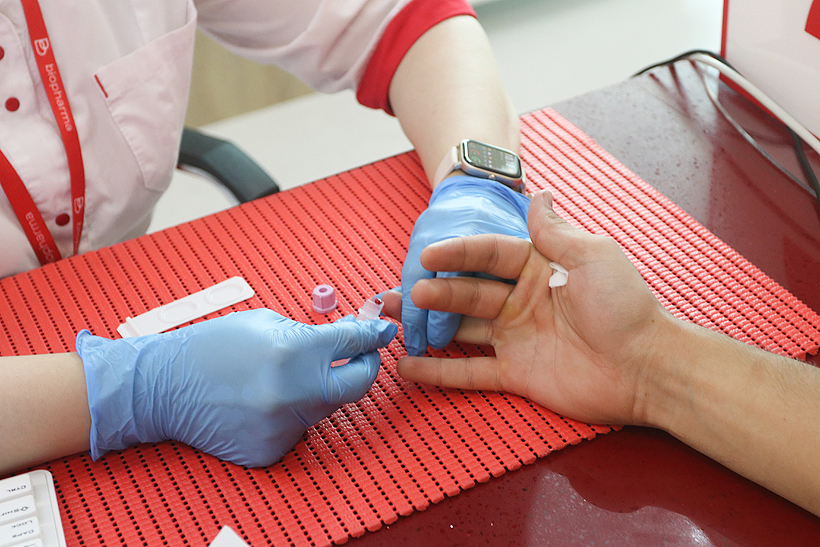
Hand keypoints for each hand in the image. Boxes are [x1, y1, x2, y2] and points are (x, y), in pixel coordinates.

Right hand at [76, 309, 396, 466]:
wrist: (163, 387)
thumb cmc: (211, 347)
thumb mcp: (266, 323)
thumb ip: (313, 332)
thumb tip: (349, 335)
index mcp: (295, 352)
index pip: (354, 342)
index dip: (373, 335)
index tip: (382, 333)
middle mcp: (295, 392)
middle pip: (358, 384)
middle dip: (364, 366)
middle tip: (359, 355)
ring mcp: (284, 426)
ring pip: (326, 407)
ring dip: (320, 389)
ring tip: (287, 375)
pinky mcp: (272, 450)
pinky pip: (299, 429)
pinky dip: (292, 413)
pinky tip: (263, 401)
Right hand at [397, 190, 670, 425]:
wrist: (648, 368)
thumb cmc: (625, 309)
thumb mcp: (593, 257)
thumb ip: (556, 232)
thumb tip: (539, 194)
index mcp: (539, 268)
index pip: (489, 255)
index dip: (458, 254)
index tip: (428, 254)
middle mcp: (522, 301)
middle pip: (468, 291)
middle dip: (437, 290)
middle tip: (409, 292)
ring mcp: (517, 338)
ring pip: (462, 328)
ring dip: (429, 323)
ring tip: (394, 318)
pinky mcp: (516, 373)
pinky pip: (471, 372)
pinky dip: (440, 372)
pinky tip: (410, 367)